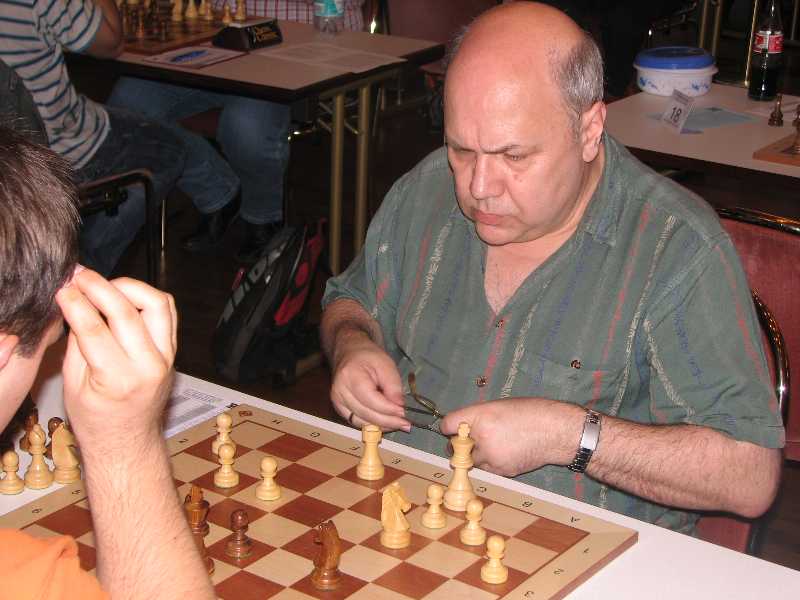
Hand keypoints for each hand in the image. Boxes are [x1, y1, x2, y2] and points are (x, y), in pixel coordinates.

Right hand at [55, 269, 177, 454]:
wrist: (128, 441)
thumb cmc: (97, 419)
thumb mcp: (73, 386)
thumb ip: (76, 343)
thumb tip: (74, 303)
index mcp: (120, 380)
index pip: (96, 329)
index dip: (76, 303)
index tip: (63, 287)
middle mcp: (149, 366)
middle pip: (127, 311)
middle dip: (100, 286)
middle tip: (80, 276)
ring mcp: (167, 357)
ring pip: (157, 304)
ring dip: (129, 287)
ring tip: (104, 285)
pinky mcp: (174, 351)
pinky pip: (167, 312)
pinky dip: (146, 297)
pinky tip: (125, 295)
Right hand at [330, 336, 408, 431]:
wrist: (348, 353)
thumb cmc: (367, 356)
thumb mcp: (386, 364)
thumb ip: (393, 385)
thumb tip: (399, 407)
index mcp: (350, 376)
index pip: (371, 400)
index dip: (389, 409)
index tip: (404, 413)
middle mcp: (339, 392)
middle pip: (366, 414)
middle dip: (388, 421)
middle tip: (406, 423)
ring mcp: (337, 402)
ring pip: (361, 422)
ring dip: (381, 426)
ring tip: (398, 424)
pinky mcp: (339, 408)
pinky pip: (357, 422)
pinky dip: (372, 425)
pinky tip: (386, 423)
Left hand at [439, 398, 584, 476]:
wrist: (557, 432)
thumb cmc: (532, 413)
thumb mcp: (501, 406)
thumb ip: (479, 416)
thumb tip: (462, 426)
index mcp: (481, 416)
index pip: (447, 424)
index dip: (448, 427)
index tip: (451, 429)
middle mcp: (482, 437)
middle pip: (454, 447)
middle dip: (459, 445)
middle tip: (467, 441)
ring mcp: (491, 457)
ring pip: (469, 462)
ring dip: (473, 457)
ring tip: (490, 447)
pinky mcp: (501, 471)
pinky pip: (486, 470)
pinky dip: (490, 464)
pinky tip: (504, 454)